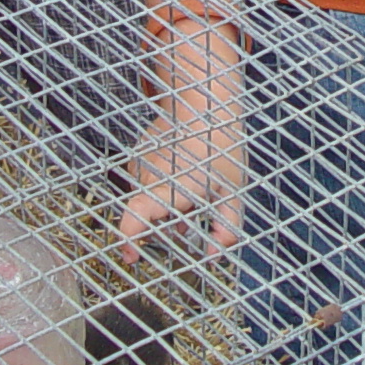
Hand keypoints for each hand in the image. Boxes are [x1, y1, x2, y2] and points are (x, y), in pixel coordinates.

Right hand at [118, 110, 244, 263]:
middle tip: (188, 218)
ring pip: (145, 203)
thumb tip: (214, 259)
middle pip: (146, 217)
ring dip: (164, 207)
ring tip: (189, 191)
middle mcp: (150, 175)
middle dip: (164, 227)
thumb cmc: (222, 147)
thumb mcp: (234, 191)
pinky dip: (158, 191)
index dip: (130, 236)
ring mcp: (140, 165)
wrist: (203, 105)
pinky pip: (143, 187)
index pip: (140, 212)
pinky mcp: (136, 158)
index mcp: (174, 184)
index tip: (130, 255)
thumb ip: (226, 228)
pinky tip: (178, 178)